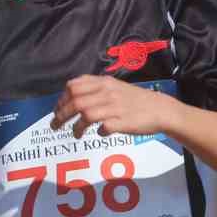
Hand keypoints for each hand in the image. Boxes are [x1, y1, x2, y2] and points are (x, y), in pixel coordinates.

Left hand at [51, 76, 175, 139]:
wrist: (160, 109)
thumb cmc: (136, 100)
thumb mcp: (115, 87)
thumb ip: (96, 89)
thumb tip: (73, 97)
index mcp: (103, 82)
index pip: (74, 86)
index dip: (62, 99)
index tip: (58, 109)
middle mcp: (107, 93)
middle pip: (75, 101)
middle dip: (61, 114)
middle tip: (56, 125)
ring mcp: (115, 107)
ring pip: (85, 115)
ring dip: (75, 127)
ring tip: (75, 134)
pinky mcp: (122, 122)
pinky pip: (103, 128)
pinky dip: (98, 132)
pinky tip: (100, 134)